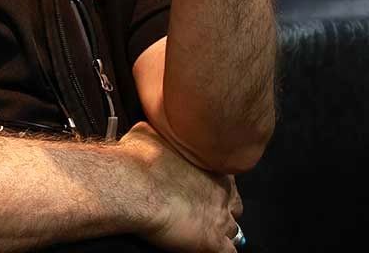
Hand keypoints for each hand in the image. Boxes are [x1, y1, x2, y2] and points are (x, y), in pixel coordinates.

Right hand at [118, 122, 243, 251]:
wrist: (134, 184)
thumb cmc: (139, 158)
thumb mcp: (151, 131)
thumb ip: (164, 134)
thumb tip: (158, 127)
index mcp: (211, 164)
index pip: (226, 179)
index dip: (215, 186)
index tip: (202, 188)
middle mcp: (221, 191)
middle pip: (234, 205)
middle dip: (223, 210)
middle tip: (204, 212)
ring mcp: (220, 218)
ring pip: (234, 231)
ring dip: (221, 233)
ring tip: (202, 232)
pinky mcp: (211, 241)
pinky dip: (220, 251)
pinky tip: (206, 248)